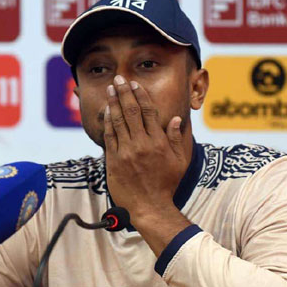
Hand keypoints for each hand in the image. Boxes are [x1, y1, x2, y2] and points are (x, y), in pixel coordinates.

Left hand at [103, 75, 191, 253]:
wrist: (149, 207)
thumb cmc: (166, 185)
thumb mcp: (179, 162)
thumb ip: (176, 139)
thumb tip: (174, 119)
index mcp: (158, 142)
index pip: (148, 112)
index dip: (140, 96)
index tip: (135, 84)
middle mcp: (142, 144)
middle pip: (131, 112)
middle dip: (124, 93)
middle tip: (118, 79)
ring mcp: (126, 152)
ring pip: (118, 121)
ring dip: (114, 103)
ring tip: (110, 90)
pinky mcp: (114, 161)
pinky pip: (109, 137)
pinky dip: (107, 122)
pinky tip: (106, 111)